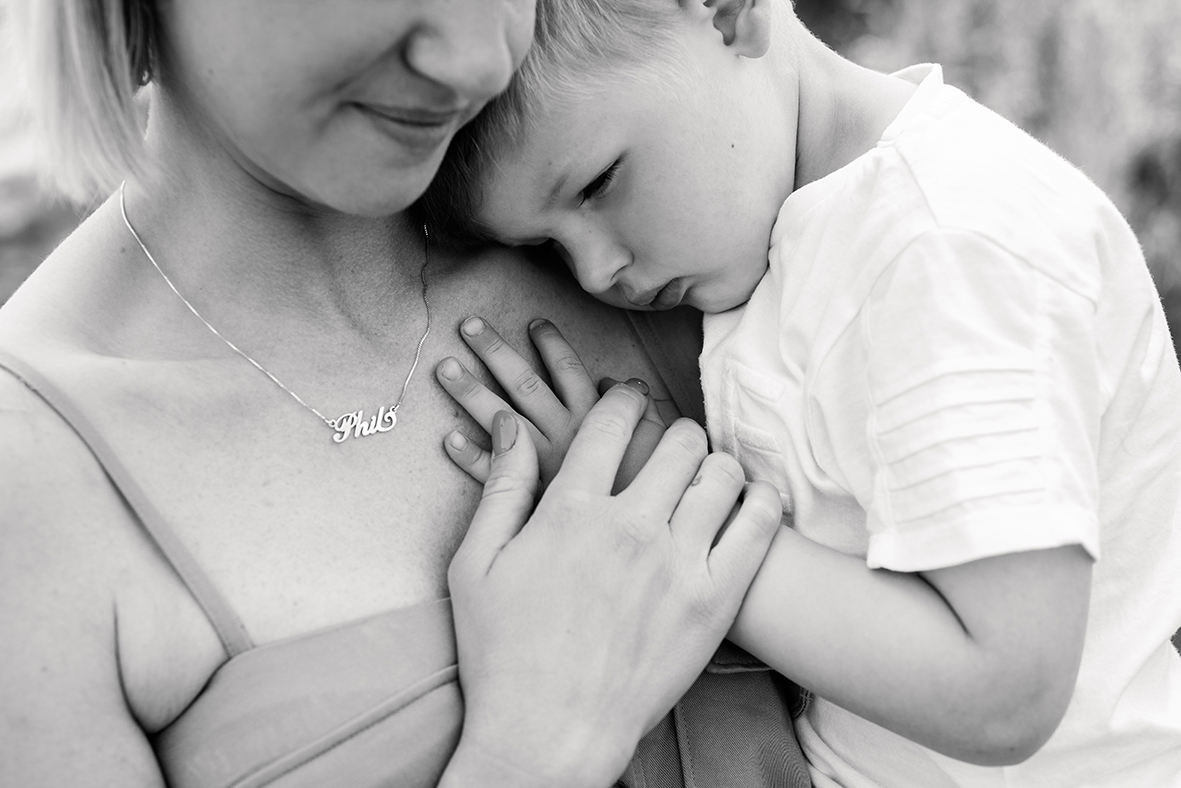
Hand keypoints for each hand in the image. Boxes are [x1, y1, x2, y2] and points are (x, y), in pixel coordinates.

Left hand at [436, 316, 666, 489]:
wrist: (629, 544)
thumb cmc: (644, 491)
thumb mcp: (655, 446)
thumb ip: (641, 410)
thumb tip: (615, 381)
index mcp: (593, 418)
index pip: (569, 370)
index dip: (551, 344)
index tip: (533, 323)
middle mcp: (564, 432)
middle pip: (525, 383)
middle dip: (496, 352)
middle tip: (470, 326)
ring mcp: (542, 462)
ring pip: (501, 419)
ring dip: (471, 392)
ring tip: (445, 368)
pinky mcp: (528, 495)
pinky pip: (492, 473)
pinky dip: (470, 455)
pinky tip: (450, 438)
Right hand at [441, 385, 781, 787]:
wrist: (550, 734)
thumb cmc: (503, 655)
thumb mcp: (476, 565)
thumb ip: (501, 487)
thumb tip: (514, 426)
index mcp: (569, 511)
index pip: (611, 422)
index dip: (623, 399)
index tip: (630, 397)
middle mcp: (629, 527)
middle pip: (677, 441)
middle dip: (674, 432)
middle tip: (671, 445)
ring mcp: (677, 564)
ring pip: (720, 474)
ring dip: (714, 463)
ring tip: (706, 475)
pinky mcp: (713, 602)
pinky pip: (756, 526)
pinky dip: (759, 500)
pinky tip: (749, 499)